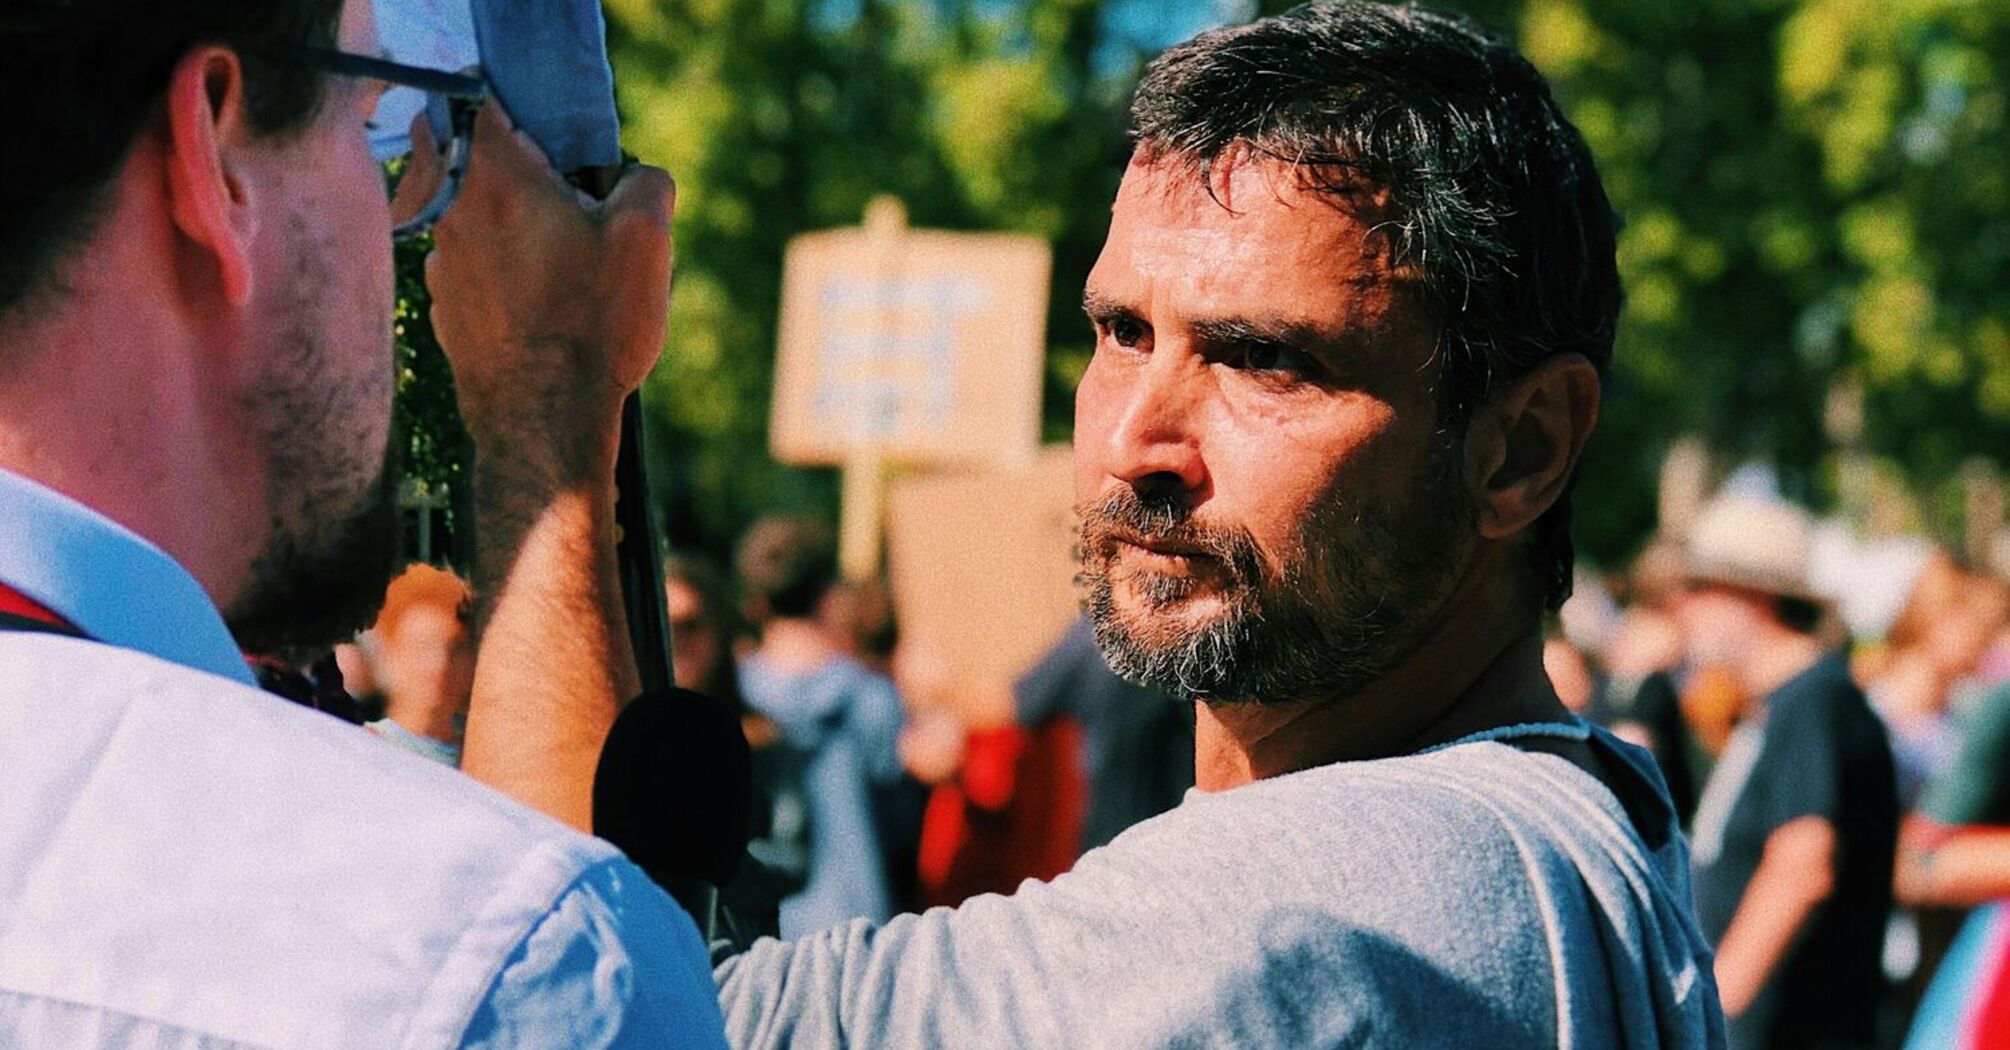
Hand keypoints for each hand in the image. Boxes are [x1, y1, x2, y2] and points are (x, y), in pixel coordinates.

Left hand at [410, 102, 674, 473]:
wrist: (544, 420)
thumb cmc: (591, 326)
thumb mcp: (645, 240)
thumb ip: (648, 181)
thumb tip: (638, 177)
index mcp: (493, 176)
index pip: (476, 99)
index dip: (517, 109)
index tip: (553, 144)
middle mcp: (450, 211)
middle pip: (464, 153)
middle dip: (509, 164)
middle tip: (562, 200)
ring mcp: (438, 262)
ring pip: (467, 213)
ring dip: (506, 222)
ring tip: (560, 266)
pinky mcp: (442, 306)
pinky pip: (469, 264)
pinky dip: (498, 269)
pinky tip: (541, 306)